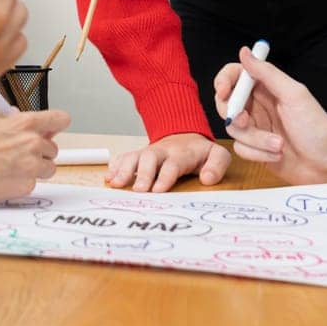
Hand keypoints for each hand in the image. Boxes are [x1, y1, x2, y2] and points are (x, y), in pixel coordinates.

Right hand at [0, 109, 70, 200]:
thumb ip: (12, 117)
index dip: (56, 125)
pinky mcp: (26, 186)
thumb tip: (21, 118)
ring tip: (13, 166)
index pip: (60, 119)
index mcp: (26, 123)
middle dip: (40, 150)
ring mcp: (30, 167)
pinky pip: (33, 183)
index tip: (53, 129)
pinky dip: (22, 181)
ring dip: (36, 168)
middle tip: (21, 153)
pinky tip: (5, 177)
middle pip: (53, 148)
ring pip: (47, 168)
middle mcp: (32, 144)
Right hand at [106, 132, 229, 191]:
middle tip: (137, 190)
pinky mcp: (139, 154)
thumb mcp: (217, 155)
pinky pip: (124, 157)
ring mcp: (148, 152)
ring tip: (115, 184)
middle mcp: (162, 151)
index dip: (165, 177)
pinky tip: (108, 177)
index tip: (158, 191)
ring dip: (124, 169)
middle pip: (150, 158)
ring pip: (134, 156)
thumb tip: (207, 179)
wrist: (184, 135)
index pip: (173, 164)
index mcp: (182, 153)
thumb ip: (217, 166)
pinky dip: (115, 166)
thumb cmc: (200, 153)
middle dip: (143, 174)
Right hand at [215, 46, 326, 184]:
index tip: (223, 92)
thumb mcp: (294, 95)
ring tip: (279, 145)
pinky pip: (241, 149)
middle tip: (246, 121)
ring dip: (256, 140)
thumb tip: (245, 52)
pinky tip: (277, 155)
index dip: (224, 81)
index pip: (235, 76)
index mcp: (266, 88)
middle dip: (235, 115)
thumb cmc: (317, 128)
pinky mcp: (256, 149)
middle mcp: (258, 106)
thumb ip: (267, 73)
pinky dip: (258, 154)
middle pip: (226, 104)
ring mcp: (256, 128)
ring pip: (234, 129)